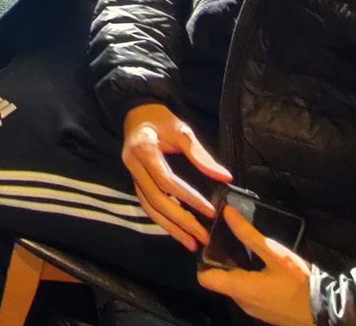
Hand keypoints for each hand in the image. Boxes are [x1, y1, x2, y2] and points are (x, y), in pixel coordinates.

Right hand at [121, 103, 231, 250]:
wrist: (137, 112)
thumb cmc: (161, 119)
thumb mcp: (181, 130)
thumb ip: (200, 155)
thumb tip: (224, 177)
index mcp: (144, 149)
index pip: (166, 180)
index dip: (188, 197)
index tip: (210, 211)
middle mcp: (133, 164)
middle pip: (156, 199)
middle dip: (180, 220)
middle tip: (203, 236)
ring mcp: (131, 174)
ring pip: (149, 206)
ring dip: (170, 227)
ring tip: (191, 243)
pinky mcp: (134, 180)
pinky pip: (147, 204)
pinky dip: (162, 220)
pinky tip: (178, 231)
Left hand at [198, 206, 313, 325]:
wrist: (327, 313)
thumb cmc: (299, 284)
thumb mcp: (275, 254)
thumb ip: (248, 234)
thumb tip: (226, 212)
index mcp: (240, 289)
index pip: (204, 278)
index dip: (202, 260)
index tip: (207, 242)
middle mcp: (242, 302)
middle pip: (219, 280)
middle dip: (219, 260)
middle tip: (223, 238)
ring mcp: (254, 310)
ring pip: (234, 287)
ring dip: (234, 269)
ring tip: (239, 248)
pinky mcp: (265, 312)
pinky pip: (247, 293)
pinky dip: (247, 279)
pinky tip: (256, 265)